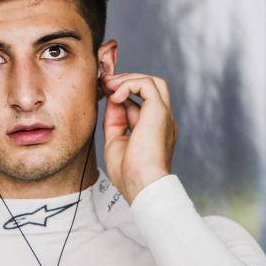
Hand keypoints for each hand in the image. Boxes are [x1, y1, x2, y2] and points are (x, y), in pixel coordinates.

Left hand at [101, 72, 177, 203]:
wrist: (142, 186)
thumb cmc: (129, 174)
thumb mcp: (115, 142)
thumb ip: (115, 121)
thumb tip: (112, 100)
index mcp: (153, 129)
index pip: (138, 103)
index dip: (120, 94)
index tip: (102, 92)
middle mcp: (161, 120)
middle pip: (151, 87)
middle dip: (127, 80)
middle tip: (105, 83)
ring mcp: (163, 115)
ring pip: (153, 82)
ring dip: (128, 79)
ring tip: (109, 85)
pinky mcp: (159, 112)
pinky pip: (148, 84)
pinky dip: (129, 84)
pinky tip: (114, 95)